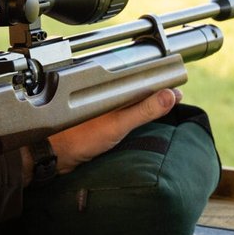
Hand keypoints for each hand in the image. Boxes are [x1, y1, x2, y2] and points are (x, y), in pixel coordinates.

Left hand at [39, 88, 180, 174]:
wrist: (56, 156)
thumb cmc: (78, 138)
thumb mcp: (118, 124)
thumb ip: (143, 110)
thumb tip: (169, 96)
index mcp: (111, 88)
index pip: (141, 78)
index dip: (161, 82)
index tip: (177, 90)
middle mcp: (106, 94)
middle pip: (137, 87)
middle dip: (156, 91)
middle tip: (174, 97)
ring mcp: (103, 107)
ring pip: (130, 100)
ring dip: (146, 102)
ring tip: (163, 105)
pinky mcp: (99, 120)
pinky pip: (123, 112)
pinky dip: (135, 114)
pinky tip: (140, 119)